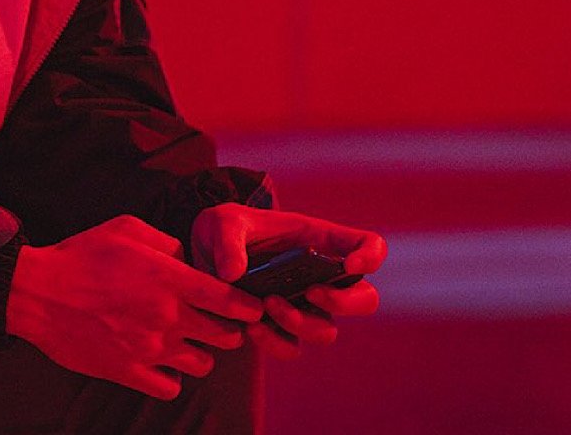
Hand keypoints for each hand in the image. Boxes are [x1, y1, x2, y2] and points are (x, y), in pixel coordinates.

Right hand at [7, 215, 263, 399]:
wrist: (36, 292)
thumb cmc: (80, 255)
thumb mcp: (125, 228)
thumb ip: (167, 242)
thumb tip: (190, 258)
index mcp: (171, 280)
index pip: (232, 301)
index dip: (248, 306)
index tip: (248, 307)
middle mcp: (168, 317)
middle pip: (226, 337)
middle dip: (227, 330)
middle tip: (212, 323)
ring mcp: (150, 348)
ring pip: (203, 365)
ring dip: (198, 354)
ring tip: (181, 342)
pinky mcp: (130, 372)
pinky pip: (171, 387)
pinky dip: (170, 378)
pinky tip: (158, 362)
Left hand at [189, 204, 386, 359]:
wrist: (199, 258)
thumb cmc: (222, 231)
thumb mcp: (220, 223)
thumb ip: (229, 240)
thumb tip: (235, 274)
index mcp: (319, 241)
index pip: (369, 246)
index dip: (371, 256)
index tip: (351, 264)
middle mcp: (320, 278)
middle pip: (365, 300)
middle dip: (346, 302)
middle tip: (311, 292)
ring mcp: (304, 308)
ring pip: (327, 331)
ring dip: (301, 322)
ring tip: (267, 303)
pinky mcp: (280, 331)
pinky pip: (291, 348)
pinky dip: (274, 341)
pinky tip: (250, 325)